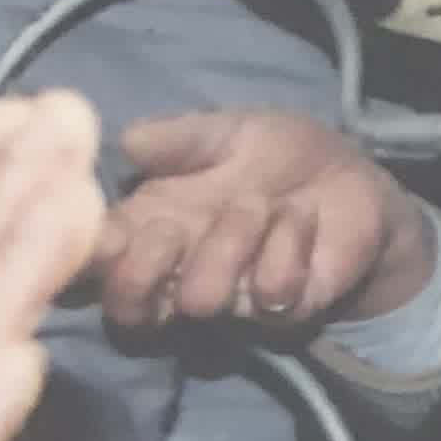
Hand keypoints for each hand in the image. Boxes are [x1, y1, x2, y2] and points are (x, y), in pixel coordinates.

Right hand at [96, 110, 430, 331]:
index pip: (93, 265)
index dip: (86, 258)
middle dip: (142, 268)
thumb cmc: (278, 155)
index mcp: (147, 228)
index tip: (102, 235)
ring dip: (229, 242)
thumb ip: (178, 137)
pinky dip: (288, 243)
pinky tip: (302, 217)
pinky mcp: (283, 308)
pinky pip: (270, 293)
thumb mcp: (228, 131)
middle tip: (173, 226)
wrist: (354, 177)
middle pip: (126, 309)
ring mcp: (231, 296)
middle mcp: (179, 273)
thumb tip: (125, 141)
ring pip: (198, 301)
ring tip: (260, 203)